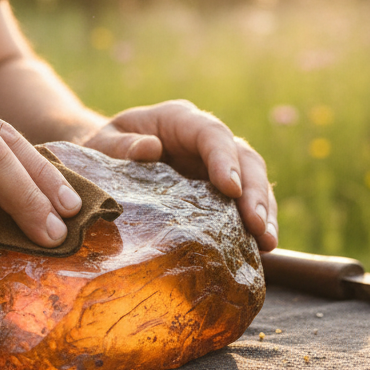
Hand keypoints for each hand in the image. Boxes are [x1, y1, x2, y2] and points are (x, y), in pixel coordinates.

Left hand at [82, 100, 277, 250]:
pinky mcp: (220, 191)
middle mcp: (206, 139)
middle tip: (258, 225)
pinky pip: (245, 204)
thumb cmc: (104, 148)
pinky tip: (259, 249)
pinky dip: (254, 224)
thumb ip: (120, 145)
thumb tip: (150, 149)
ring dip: (263, 211)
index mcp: (180, 120)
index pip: (211, 133)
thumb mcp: (102, 142)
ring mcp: (217, 164)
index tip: (231, 188)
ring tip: (267, 242)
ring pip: (254, 181)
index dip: (224, 159)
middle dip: (255, 192)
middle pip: (244, 158)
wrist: (106, 161)